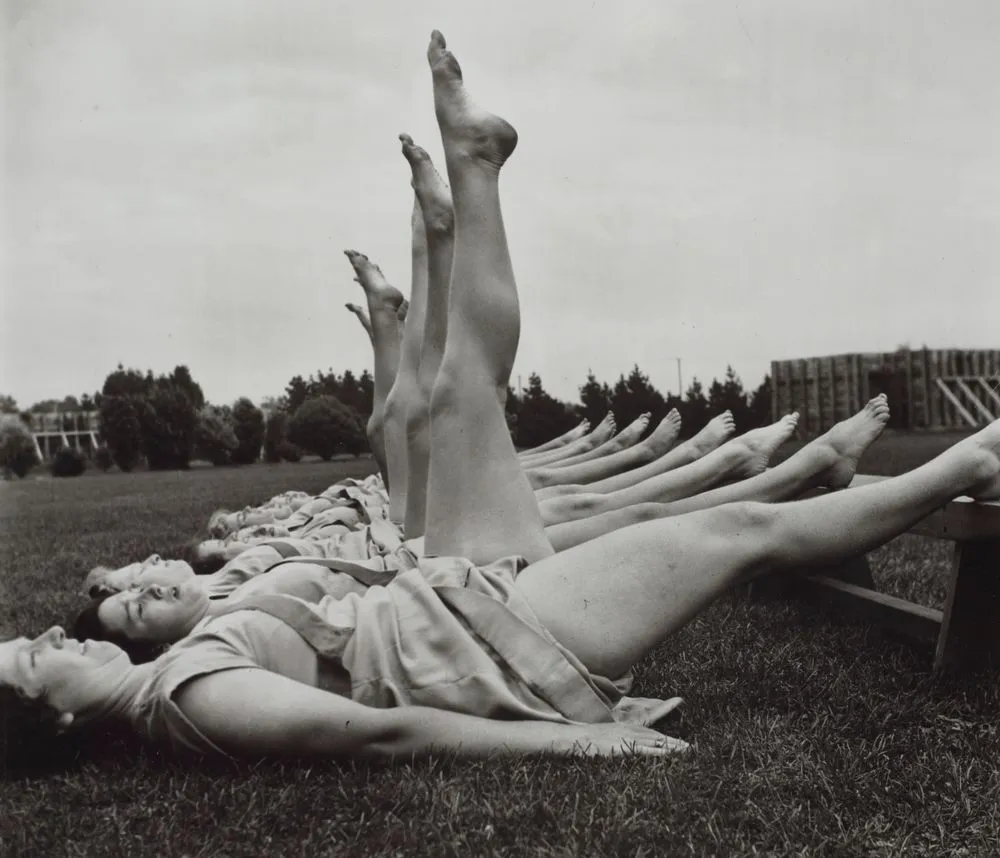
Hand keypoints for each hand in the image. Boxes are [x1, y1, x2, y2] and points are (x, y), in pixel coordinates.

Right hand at [558, 721, 689, 757]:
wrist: (575, 737)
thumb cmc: (586, 740)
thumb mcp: (604, 736)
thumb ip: (615, 738)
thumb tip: (616, 745)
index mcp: (626, 728)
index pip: (651, 732)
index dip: (667, 738)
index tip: (680, 743)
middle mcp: (630, 731)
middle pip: (658, 737)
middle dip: (674, 742)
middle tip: (691, 748)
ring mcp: (628, 738)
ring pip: (656, 742)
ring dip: (672, 746)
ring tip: (688, 751)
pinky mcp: (625, 747)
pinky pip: (646, 750)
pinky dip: (660, 751)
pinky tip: (670, 755)